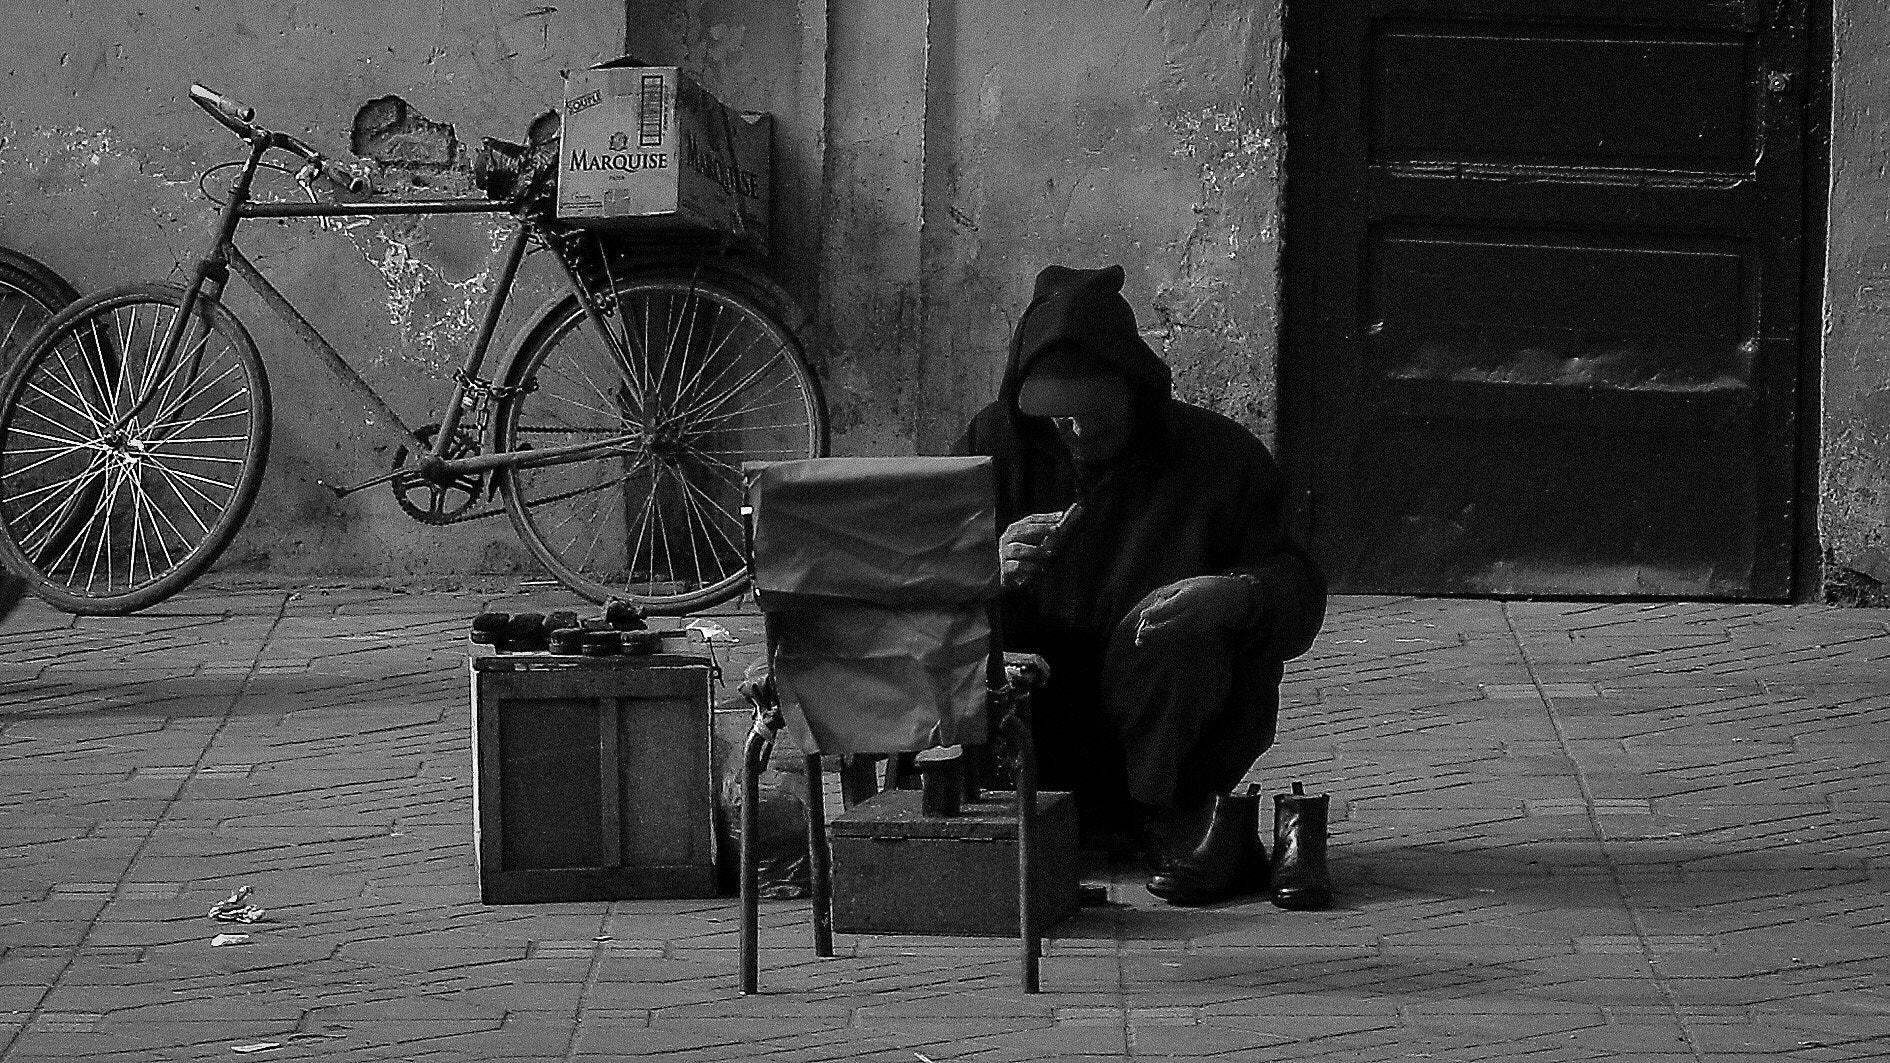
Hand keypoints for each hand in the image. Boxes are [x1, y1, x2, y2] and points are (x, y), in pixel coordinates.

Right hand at [999, 511, 1066, 589]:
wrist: (1009, 582)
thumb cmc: (1026, 561)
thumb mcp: (1035, 546)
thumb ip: (1045, 536)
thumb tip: (1062, 522)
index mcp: (1014, 530)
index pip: (1030, 520)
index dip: (1045, 518)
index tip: (1061, 517)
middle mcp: (1007, 539)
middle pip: (1023, 531)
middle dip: (1041, 529)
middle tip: (1056, 530)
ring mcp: (1004, 554)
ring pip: (1018, 549)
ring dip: (1036, 550)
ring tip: (1050, 553)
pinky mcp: (1004, 569)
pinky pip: (1017, 566)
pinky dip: (1030, 567)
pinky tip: (1041, 569)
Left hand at [1133, 575, 1255, 644]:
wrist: (1229, 598)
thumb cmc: (1204, 587)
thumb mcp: (1186, 584)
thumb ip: (1169, 593)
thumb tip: (1153, 603)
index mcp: (1188, 598)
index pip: (1168, 609)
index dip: (1154, 613)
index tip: (1142, 615)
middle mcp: (1192, 614)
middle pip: (1170, 626)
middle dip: (1153, 632)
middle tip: (1140, 634)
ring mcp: (1197, 625)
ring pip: (1173, 634)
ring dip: (1157, 637)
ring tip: (1141, 639)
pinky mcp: (1199, 631)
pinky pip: (1179, 635)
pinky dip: (1166, 637)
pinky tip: (1155, 638)